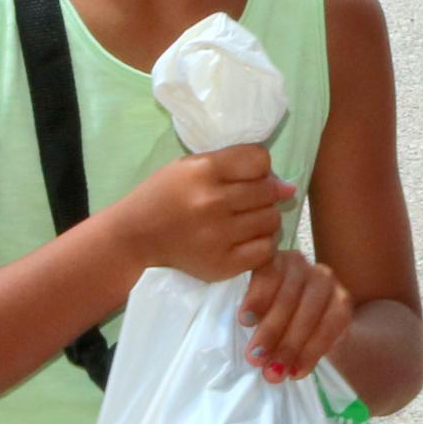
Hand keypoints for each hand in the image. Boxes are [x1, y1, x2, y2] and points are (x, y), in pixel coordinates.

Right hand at [117, 142, 293, 283]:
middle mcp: (212, 202)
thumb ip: (234, 166)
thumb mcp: (190, 166)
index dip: (260, 167)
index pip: (259, 159)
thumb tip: (287, 186)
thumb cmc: (164, 196)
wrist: (135, 237)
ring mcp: (218, 235)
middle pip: (268, 190)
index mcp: (203, 170)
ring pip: (271, 220)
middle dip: (266, 193)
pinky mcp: (222, 264)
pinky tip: (246, 239)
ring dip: (265, 218)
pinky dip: (262, 244)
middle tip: (249, 200)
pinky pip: (265, 250)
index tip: (249, 175)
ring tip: (245, 219)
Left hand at [239, 248, 352, 384]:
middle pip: (287, 297)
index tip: (244, 321)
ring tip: (274, 372)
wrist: (315, 326)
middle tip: (255, 359)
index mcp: (275, 261)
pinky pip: (329, 328)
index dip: (257, 297)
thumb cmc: (275, 317)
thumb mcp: (259, 311)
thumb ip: (254, 317)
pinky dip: (311, 353)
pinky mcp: (343, 303)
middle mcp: (303, 265)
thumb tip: (247, 343)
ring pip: (308, 314)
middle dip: (270, 332)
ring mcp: (327, 281)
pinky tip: (297, 371)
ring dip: (290, 347)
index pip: (268, 273)